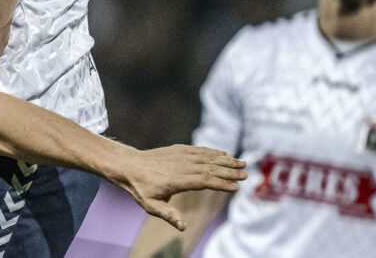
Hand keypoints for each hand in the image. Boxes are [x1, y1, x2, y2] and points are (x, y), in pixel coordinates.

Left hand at [121, 144, 246, 230]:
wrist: (129, 165)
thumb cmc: (141, 188)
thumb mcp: (151, 205)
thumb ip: (168, 215)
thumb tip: (183, 227)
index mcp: (177, 180)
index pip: (204, 181)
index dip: (221, 183)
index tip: (235, 187)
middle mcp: (181, 165)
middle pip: (210, 168)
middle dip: (229, 171)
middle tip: (246, 174)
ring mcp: (181, 155)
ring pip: (207, 157)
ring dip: (225, 160)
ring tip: (242, 163)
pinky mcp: (179, 149)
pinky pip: (200, 150)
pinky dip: (214, 152)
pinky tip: (225, 154)